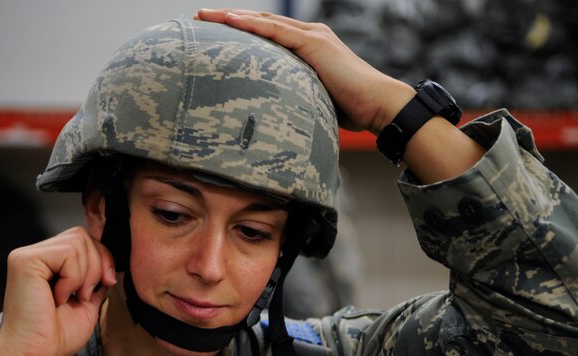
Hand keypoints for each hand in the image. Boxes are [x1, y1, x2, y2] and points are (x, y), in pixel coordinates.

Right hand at [0, 227, 116, 355]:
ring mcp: (28, 256)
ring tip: (70, 297)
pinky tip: (59, 297)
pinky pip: (67, 252)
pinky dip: (73, 277)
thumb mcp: (87, 303)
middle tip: (84, 294)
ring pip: (78, 241)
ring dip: (85, 274)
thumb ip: (96, 280)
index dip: (103, 259)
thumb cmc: (55, 338)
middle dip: (98, 264)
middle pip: (83, 235)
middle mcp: (37, 255)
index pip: (84, 241)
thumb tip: (111, 264)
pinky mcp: (24, 260)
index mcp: (50, 264)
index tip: (106, 283)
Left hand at [196, 8, 414, 133]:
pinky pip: (275, 31)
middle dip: (228, 18)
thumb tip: (275, 118)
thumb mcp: (314, 101)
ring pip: (264, 21)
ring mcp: (312, 37)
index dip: (241, 30)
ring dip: (232, 17)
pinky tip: (230, 21)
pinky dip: (251, 25)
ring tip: (205, 15)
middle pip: (260, 21)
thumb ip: (295, 99)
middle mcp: (309, 36)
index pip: (268, 33)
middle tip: (200, 16)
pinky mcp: (314, 45)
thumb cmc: (351, 110)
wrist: (378, 105)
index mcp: (309, 47)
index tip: (215, 32)